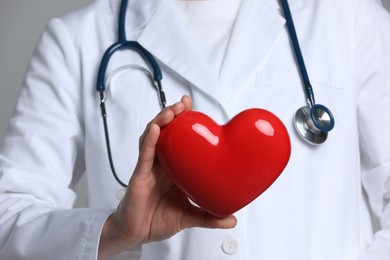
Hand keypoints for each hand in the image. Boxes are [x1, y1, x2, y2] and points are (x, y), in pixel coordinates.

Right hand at [99, 96, 236, 257]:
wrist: (136, 235)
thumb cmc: (157, 220)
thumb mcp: (189, 217)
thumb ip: (209, 217)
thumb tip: (232, 220)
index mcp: (173, 169)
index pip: (178, 140)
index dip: (183, 122)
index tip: (192, 107)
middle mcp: (161, 165)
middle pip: (164, 133)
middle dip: (172, 115)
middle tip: (183, 104)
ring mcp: (149, 168)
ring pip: (152, 138)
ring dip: (161, 122)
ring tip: (171, 112)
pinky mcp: (139, 176)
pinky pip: (144, 156)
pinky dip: (149, 141)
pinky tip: (155, 130)